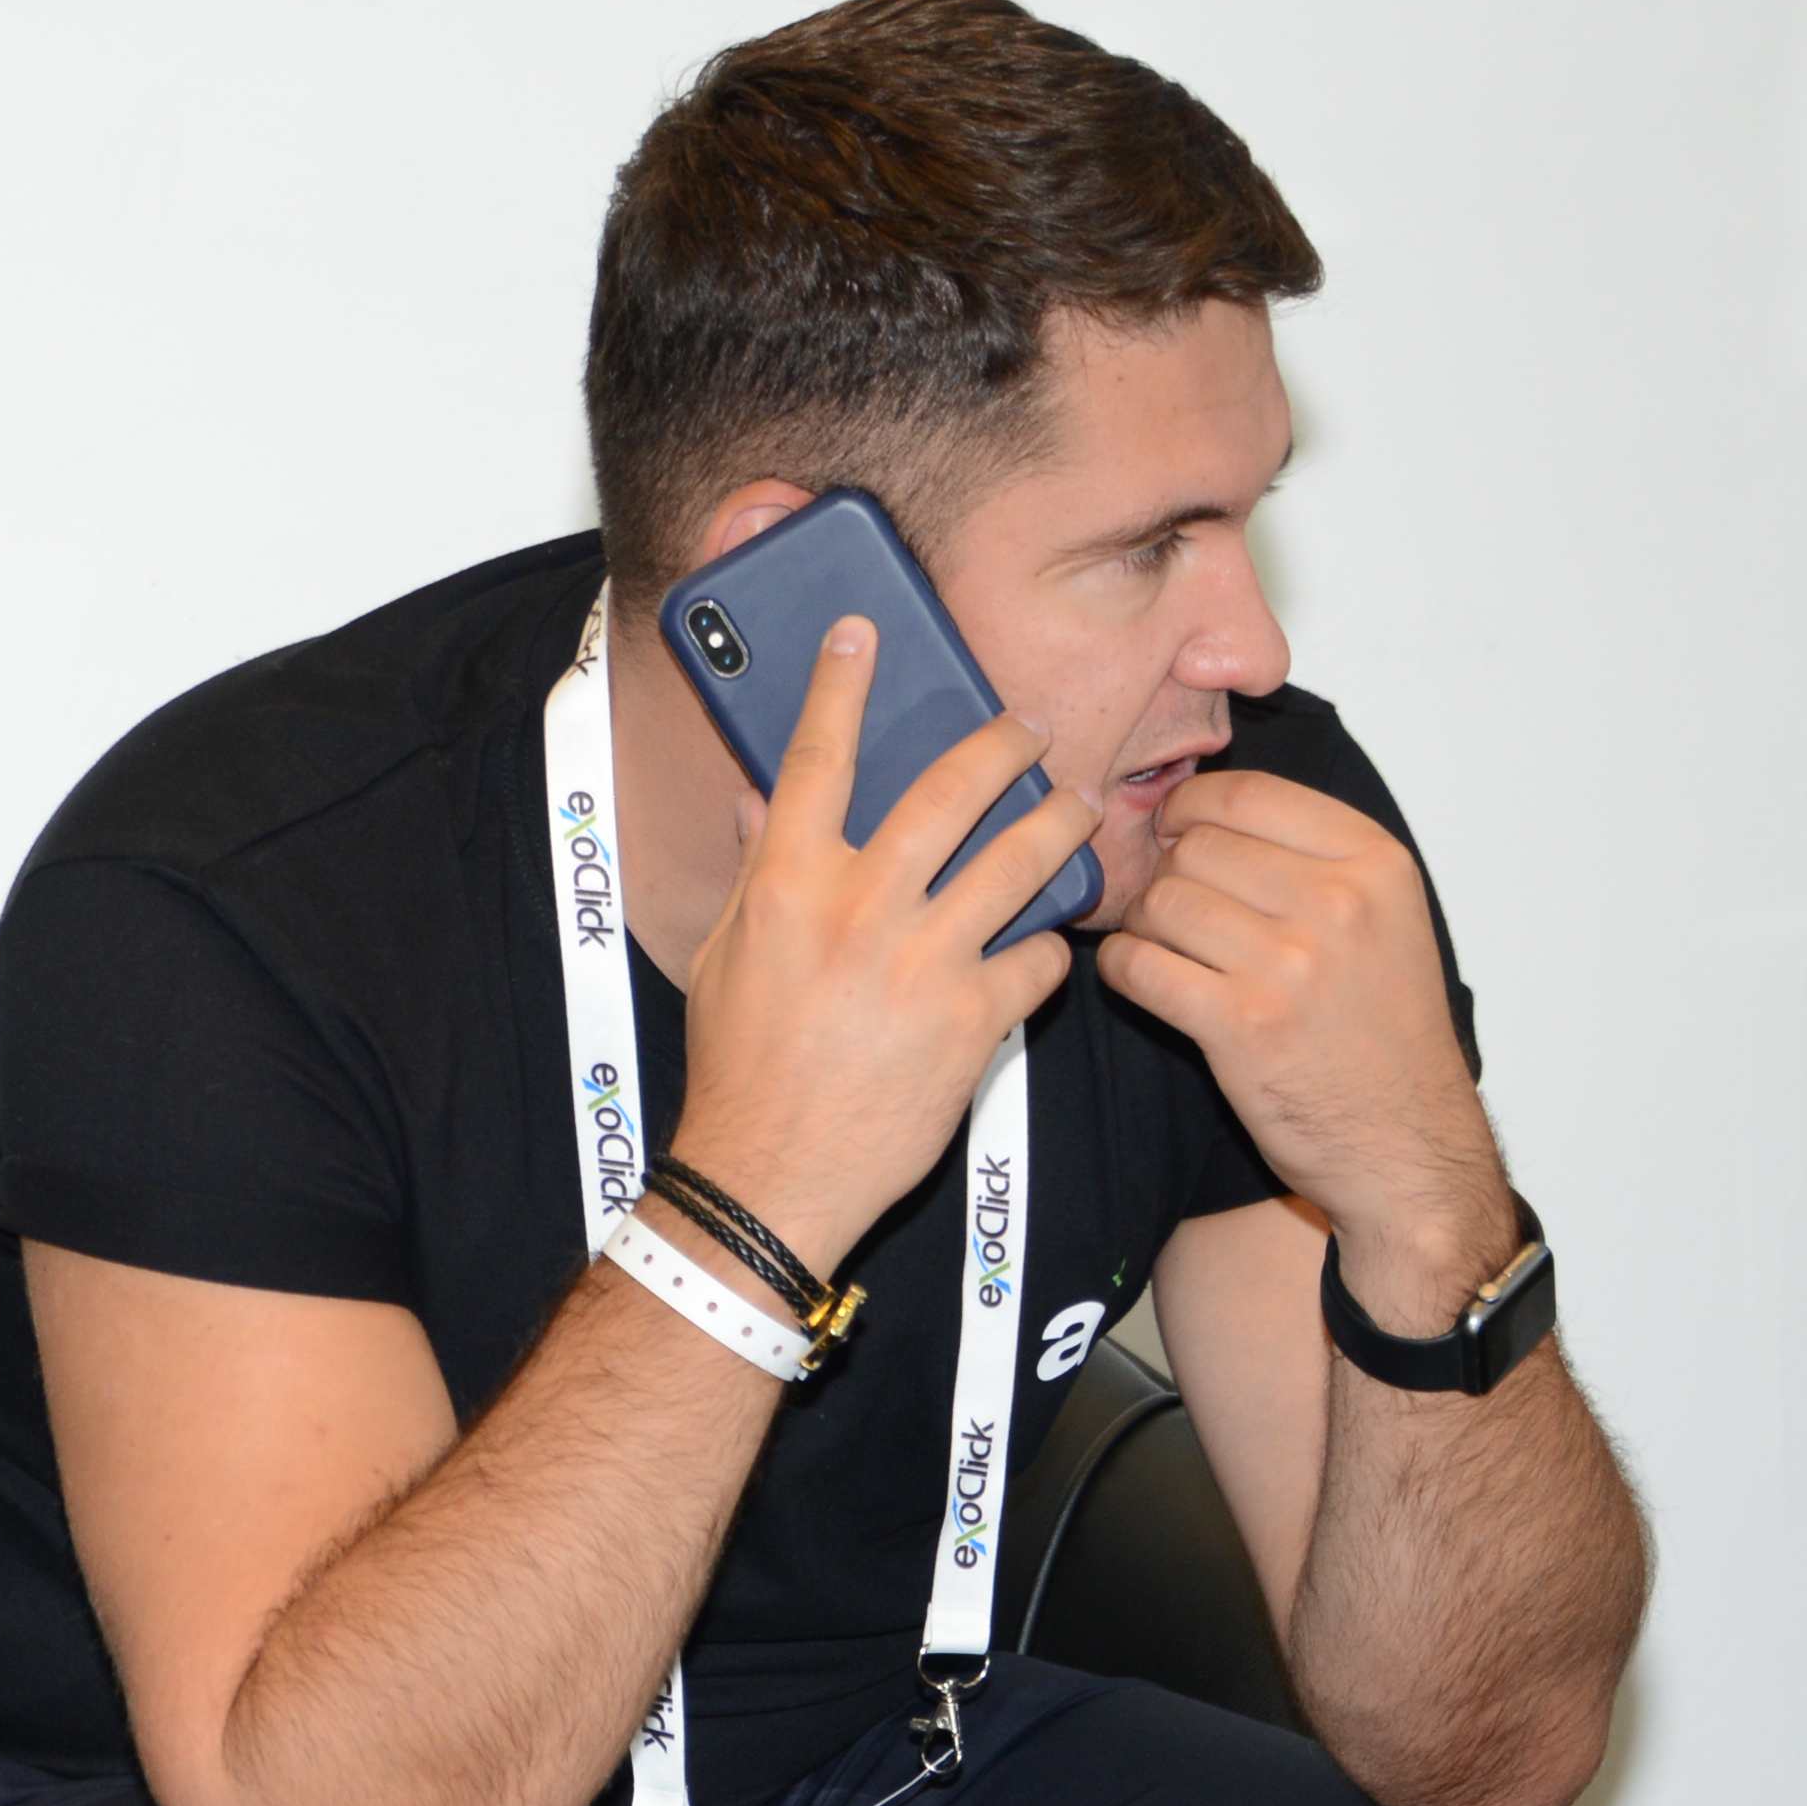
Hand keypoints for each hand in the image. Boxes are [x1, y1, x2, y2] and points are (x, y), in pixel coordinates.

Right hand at [665, 617, 1091, 1269]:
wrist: (771, 1175)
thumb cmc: (741, 1069)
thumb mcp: (728, 957)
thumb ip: (755, 872)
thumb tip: (759, 803)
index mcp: (787, 884)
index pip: (816, 759)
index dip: (841, 685)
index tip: (865, 630)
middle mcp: (858, 908)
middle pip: (949, 791)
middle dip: (1000, 744)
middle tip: (1029, 728)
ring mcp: (921, 961)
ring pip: (1018, 861)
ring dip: (1059, 824)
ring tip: (1079, 808)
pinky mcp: (972, 1019)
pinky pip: (1035, 960)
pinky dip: (1045, 951)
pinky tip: (1044, 951)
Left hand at [1094, 764, 1511, 1325]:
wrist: (1405, 1144)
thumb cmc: (1383, 1033)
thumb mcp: (1384, 918)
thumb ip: (1310, 858)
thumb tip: (1200, 809)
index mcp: (1374, 863)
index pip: (1247, 792)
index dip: (1192, 808)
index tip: (1178, 833)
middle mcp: (1337, 902)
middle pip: (1196, 847)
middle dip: (1167, 874)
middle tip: (1171, 911)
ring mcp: (1288, 963)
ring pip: (1160, 902)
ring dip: (1143, 925)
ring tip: (1162, 950)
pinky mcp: (1240, 1024)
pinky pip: (1138, 965)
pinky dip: (1121, 967)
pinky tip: (1138, 978)